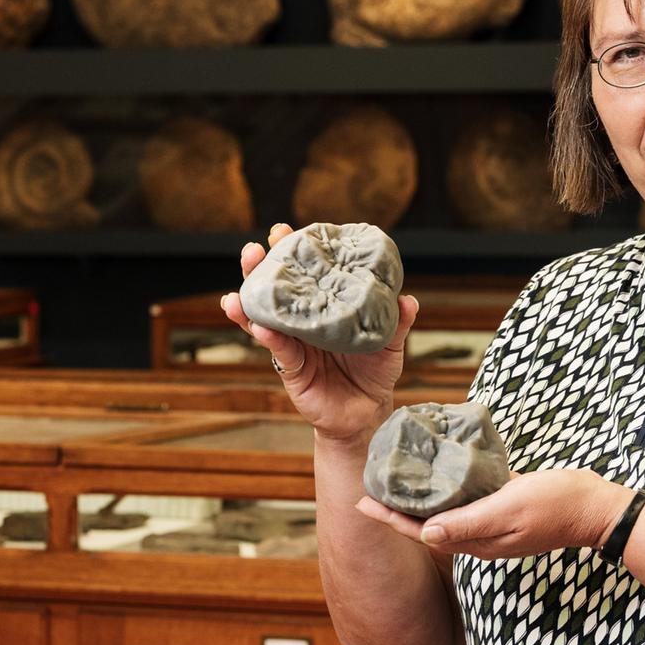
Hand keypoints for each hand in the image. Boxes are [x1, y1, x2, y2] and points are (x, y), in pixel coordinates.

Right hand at [220, 222, 418, 443]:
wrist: (368, 413)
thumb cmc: (376, 372)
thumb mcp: (391, 345)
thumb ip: (396, 322)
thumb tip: (407, 300)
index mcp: (325, 306)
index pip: (305, 273)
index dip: (293, 253)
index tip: (283, 231)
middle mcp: (304, 321)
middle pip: (276, 290)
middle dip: (260, 269)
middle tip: (253, 250)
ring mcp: (293, 343)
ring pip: (265, 318)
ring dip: (249, 302)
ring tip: (237, 292)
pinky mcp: (291, 368)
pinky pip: (278, 350)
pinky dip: (268, 337)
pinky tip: (260, 326)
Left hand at [355, 469, 631, 558]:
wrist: (595, 508)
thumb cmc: (554, 506)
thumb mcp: (508, 509)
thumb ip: (468, 522)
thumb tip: (425, 534)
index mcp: (476, 540)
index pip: (421, 531)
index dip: (390, 518)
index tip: (362, 502)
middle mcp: (479, 536)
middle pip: (427, 524)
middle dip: (398, 510)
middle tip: (370, 490)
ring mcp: (493, 524)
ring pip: (446, 513)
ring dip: (421, 501)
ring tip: (399, 481)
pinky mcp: (505, 508)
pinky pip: (469, 501)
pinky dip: (450, 490)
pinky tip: (444, 472)